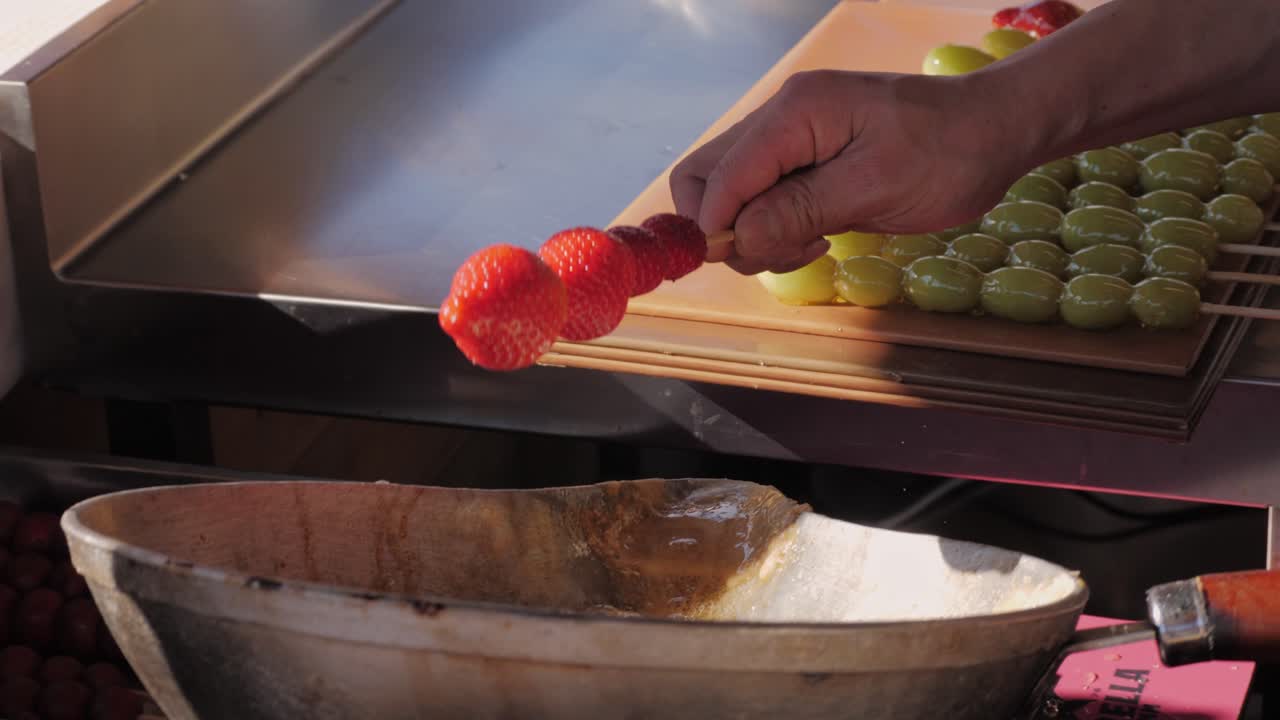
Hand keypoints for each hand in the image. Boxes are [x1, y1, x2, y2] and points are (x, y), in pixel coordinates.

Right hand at [670, 70, 1025, 274]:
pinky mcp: (805, 161)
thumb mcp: (876, 187)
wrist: (996, 131)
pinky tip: (818, 237)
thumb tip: (736, 239)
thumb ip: (800, 210)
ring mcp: (791, 138)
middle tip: (781, 253)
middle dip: (728, 228)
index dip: (717, 225)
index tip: (747, 260)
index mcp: (794, 112)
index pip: (719, 174)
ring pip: (731, 193)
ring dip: (754, 233)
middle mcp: (780, 118)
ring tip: (812, 245)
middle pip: (707, 177)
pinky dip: (775, 228)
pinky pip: (763, 198)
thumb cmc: (948, 154)